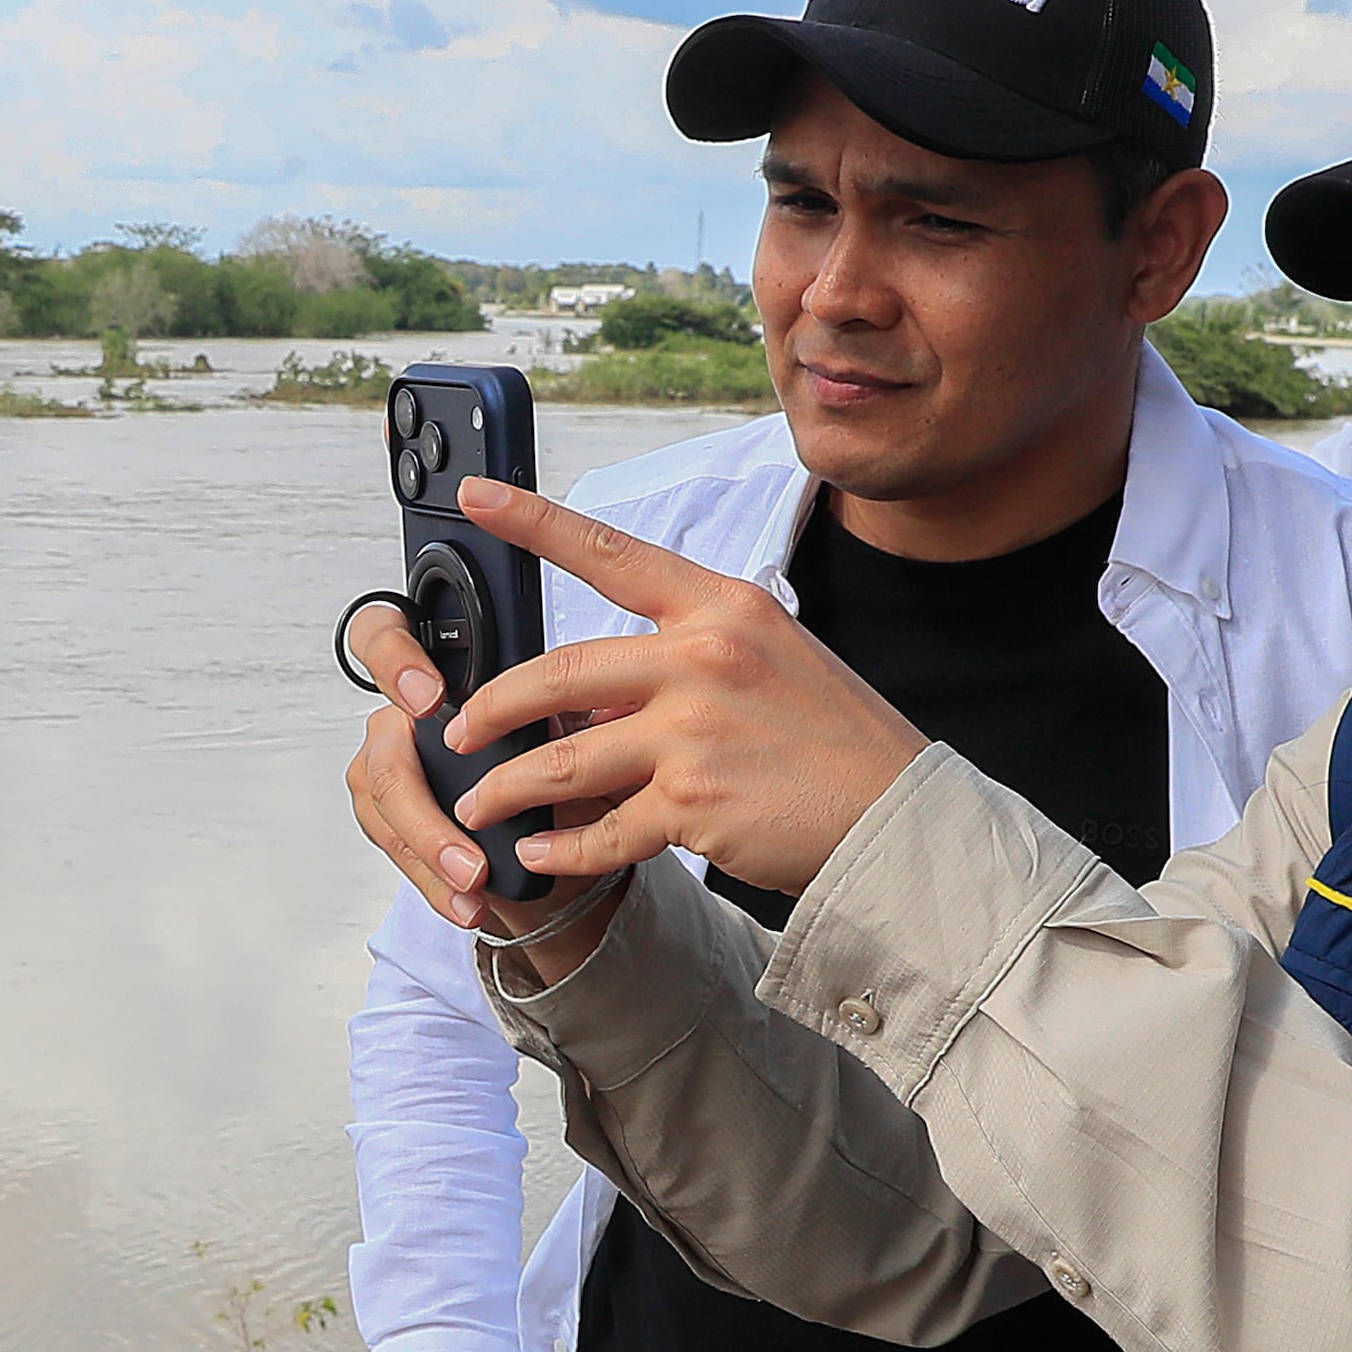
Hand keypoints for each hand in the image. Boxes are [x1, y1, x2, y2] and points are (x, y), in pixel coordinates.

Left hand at [346, 482, 931, 926]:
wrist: (894, 816)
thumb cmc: (832, 740)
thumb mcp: (770, 660)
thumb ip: (684, 661)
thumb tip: (597, 689)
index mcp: (722, 607)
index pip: (613, 553)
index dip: (534, 522)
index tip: (475, 496)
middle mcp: (703, 658)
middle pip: (558, 672)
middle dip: (492, 708)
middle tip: (458, 731)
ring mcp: (694, 731)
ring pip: (562, 760)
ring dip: (507, 789)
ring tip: (478, 808)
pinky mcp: (692, 803)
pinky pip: (600, 830)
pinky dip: (561, 850)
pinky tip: (539, 855)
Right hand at [346, 601, 625, 962]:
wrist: (560, 836)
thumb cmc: (557, 764)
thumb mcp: (566, 728)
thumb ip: (553, 710)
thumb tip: (580, 704)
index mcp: (434, 675)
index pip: (383, 637)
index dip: (395, 661)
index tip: (429, 699)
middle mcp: (399, 719)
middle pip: (381, 749)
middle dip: (419, 794)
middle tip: (466, 820)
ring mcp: (388, 770)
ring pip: (386, 809)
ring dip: (431, 849)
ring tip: (475, 880)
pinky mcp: (389, 820)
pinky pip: (397, 850)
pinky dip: (434, 881)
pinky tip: (466, 901)